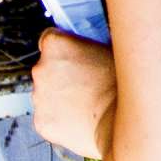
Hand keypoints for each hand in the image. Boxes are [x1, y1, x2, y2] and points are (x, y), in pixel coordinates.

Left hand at [31, 29, 116, 160]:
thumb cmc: (121, 85)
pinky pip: (49, 116)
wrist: (121, 121)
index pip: (49, 39)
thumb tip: (90, 49)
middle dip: (62, 74)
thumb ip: (90, 46)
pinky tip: (82, 117)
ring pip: (47, 93)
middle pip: (46, 67)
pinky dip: (61, 118)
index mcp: (55, 45)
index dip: (64, 48)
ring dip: (61, 96)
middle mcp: (41, 69)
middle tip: (87, 82)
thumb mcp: (111, 51)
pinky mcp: (42, 122)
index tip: (74, 55)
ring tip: (87, 102)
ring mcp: (39, 97)